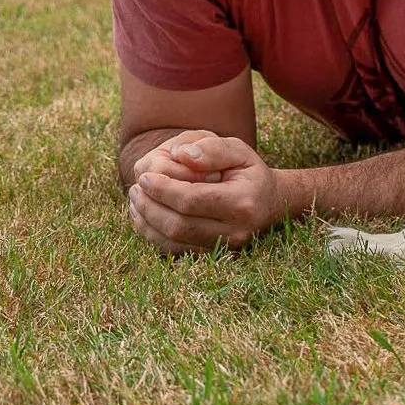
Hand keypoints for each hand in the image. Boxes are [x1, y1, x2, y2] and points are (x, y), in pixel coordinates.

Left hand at [126, 136, 287, 254]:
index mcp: (242, 203)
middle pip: (179, 225)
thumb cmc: (248, 172)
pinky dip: (153, 235)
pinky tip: (143, 216)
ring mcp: (224, 248)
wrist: (269, 202)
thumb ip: (212, 148)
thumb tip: (181, 154)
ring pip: (173, 243)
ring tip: (135, 200)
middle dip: (150, 207)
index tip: (144, 176)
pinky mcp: (213, 256)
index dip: (163, 189)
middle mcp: (235, 231)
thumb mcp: (239, 150)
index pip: (191, 200)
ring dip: (147, 223)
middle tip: (135, 188)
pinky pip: (175, 251)